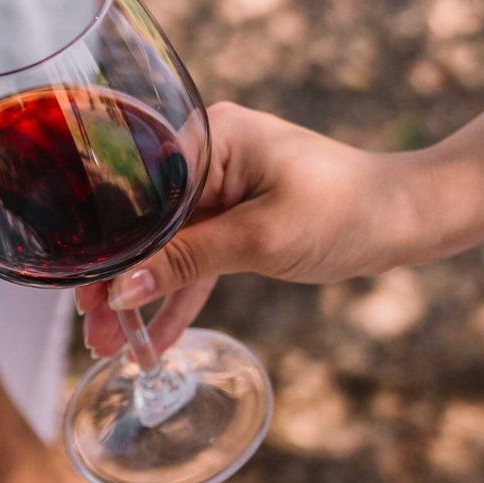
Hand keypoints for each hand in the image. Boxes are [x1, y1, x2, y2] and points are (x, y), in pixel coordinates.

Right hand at [76, 102, 413, 356]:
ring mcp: (220, 193)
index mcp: (211, 138)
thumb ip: (188, 261)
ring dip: (139, 298)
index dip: (106, 243)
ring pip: (164, 252)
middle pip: (145, 226)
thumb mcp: (260, 239)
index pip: (138, 191)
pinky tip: (151, 341)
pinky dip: (176, 301)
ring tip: (107, 344)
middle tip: (89, 328)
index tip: (81, 288)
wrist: (401, 220)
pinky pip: (193, 266)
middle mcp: (208, 159)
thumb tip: (122, 288)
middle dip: (115, 279)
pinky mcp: (234, 224)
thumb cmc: (343, 211)